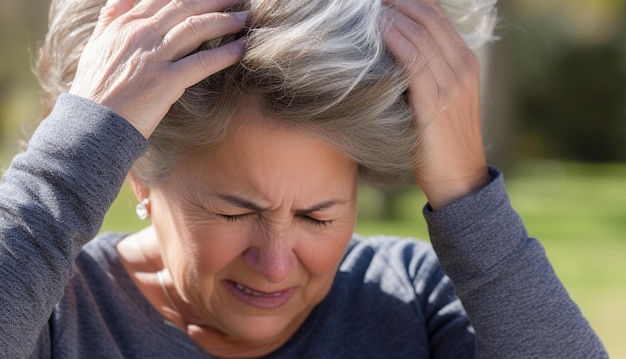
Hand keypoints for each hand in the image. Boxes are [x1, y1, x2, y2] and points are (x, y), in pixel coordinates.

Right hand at [69, 0, 246, 137]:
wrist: (91, 124)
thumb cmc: (96, 88)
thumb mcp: (98, 44)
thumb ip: (112, 17)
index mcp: (126, 23)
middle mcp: (141, 34)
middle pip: (186, 5)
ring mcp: (154, 56)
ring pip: (197, 27)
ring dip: (227, 20)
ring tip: (246, 18)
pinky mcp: (165, 81)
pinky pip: (202, 61)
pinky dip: (226, 53)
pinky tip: (243, 48)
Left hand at [383, 0, 489, 209]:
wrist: (459, 178)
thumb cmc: (442, 141)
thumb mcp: (441, 98)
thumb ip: (426, 73)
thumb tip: (394, 52)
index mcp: (465, 62)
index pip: (437, 16)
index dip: (410, 1)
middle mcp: (462, 67)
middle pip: (429, 18)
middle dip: (400, 2)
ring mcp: (452, 85)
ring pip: (422, 35)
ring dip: (394, 15)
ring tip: (369, 7)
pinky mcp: (437, 104)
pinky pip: (416, 63)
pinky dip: (398, 40)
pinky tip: (381, 29)